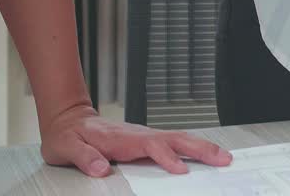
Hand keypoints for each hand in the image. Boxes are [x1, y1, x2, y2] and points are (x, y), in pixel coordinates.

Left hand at [40, 103, 232, 177]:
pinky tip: (205, 154)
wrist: (68, 119)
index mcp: (122, 138)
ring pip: (180, 139)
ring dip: (203, 147)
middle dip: (200, 149)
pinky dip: (194, 147)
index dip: (167, 158)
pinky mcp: (147, 140)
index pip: (152, 146)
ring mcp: (145, 136)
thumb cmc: (68, 135)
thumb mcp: (67, 148)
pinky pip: (175, 143)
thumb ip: (85, 157)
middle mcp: (139, 135)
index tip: (181, 171)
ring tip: (223, 157)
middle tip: (222, 159)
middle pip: (176, 139)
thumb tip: (100, 169)